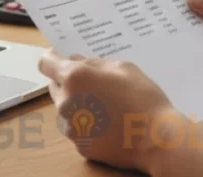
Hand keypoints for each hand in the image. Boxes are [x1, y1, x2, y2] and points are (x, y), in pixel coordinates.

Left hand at [38, 50, 202, 175]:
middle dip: (68, 81)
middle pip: (55, 86)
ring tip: (105, 104)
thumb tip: (75, 60)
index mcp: (75, 78)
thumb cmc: (143, 98)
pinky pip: (77, 128)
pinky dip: (86, 123)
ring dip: (77, 103)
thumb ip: (94, 62)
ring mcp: (71, 127)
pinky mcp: (80, 146)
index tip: (59, 57)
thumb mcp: (123, 68)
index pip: (45, 63)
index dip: (52, 58)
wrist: (157, 140)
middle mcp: (66, 103)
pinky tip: (108, 122)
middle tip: (92, 82)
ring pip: (65, 109)